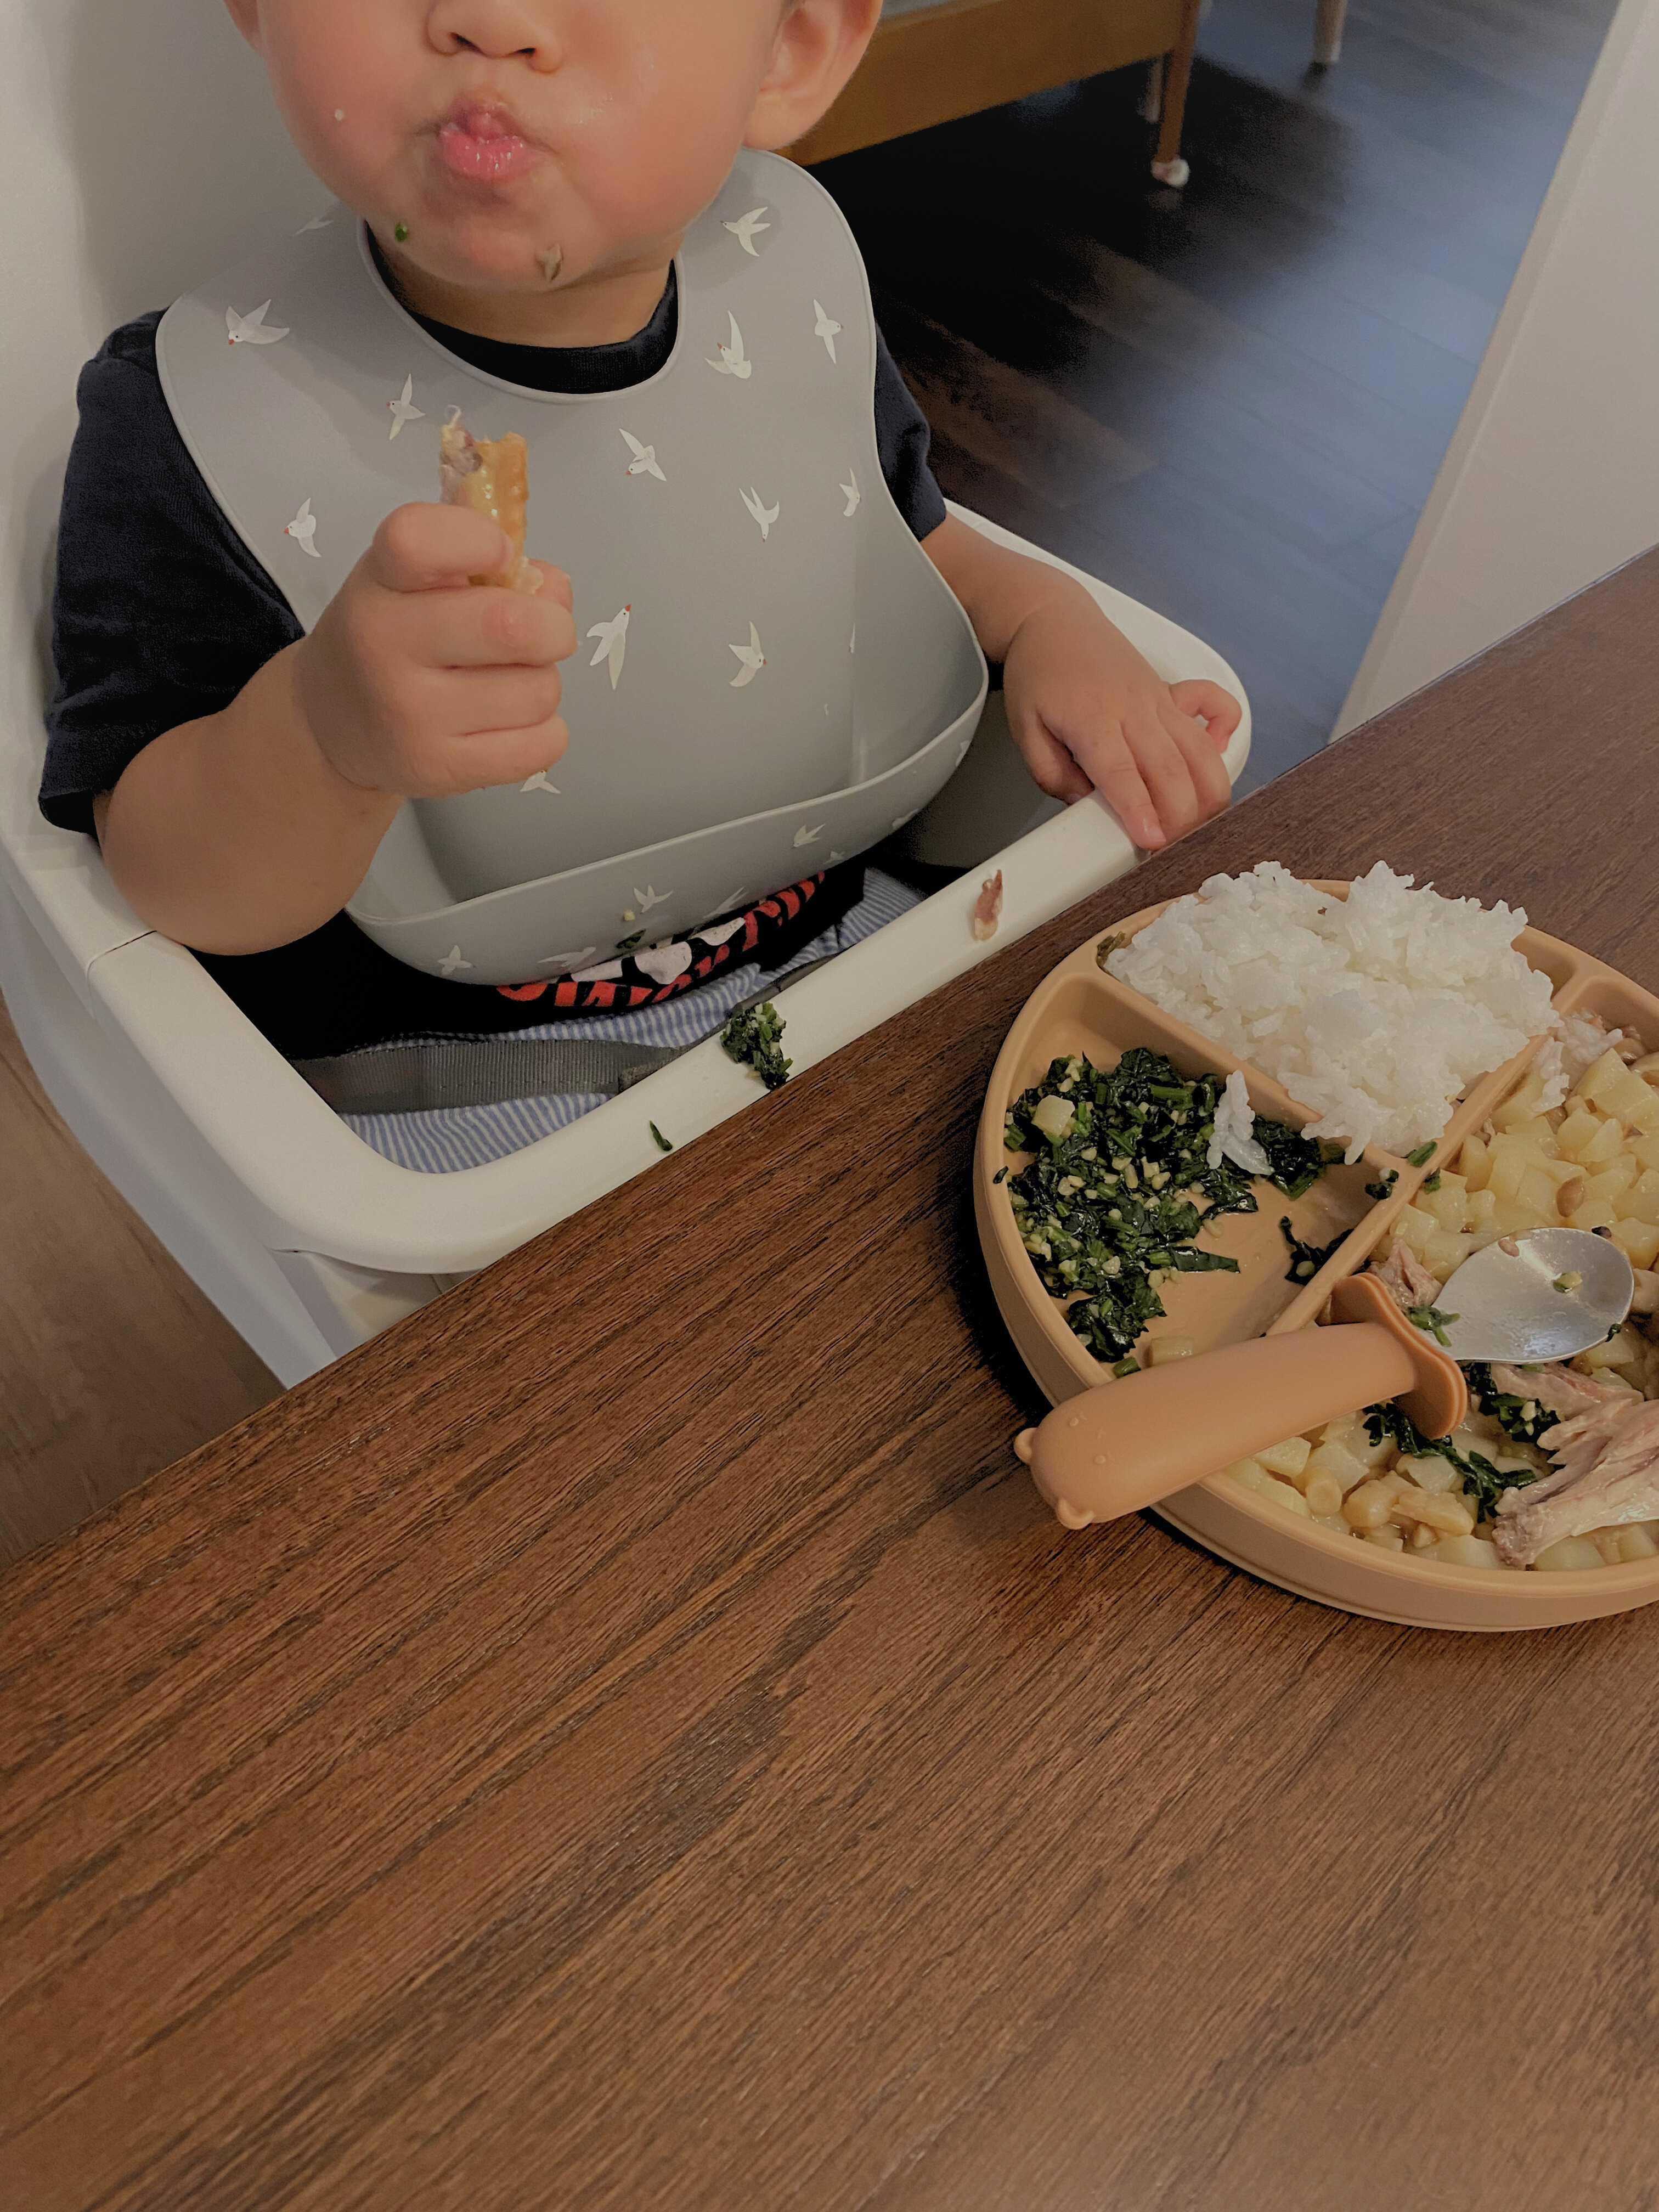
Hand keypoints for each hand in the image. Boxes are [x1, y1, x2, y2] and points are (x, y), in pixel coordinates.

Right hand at [293, 502, 576, 798]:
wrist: (333, 723)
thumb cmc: (392, 636)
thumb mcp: (412, 578)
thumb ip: (482, 561)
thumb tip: (552, 592)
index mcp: (380, 580)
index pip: (419, 539)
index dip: (482, 540)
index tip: (500, 555)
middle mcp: (384, 645)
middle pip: (512, 626)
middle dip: (552, 626)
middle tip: (542, 632)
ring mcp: (411, 715)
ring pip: (539, 691)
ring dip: (543, 682)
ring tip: (509, 681)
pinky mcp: (440, 768)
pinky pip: (543, 746)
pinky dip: (545, 732)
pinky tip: (510, 720)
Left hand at [1001, 578, 1239, 849]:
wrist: (1053, 620)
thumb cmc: (1040, 672)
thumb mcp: (1025, 729)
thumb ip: (1051, 772)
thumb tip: (1086, 803)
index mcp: (1092, 720)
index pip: (1123, 773)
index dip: (1141, 810)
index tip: (1153, 842)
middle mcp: (1134, 709)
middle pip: (1171, 769)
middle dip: (1180, 817)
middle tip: (1174, 850)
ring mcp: (1158, 700)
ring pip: (1200, 749)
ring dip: (1208, 792)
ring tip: (1200, 826)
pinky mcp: (1172, 693)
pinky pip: (1215, 705)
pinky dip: (1228, 729)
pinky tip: (1218, 754)